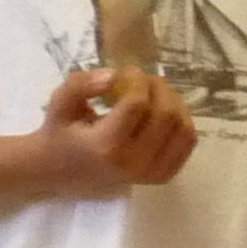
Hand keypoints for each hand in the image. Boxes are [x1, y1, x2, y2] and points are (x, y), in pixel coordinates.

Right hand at [31, 66, 195, 193]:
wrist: (63, 173)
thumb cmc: (61, 134)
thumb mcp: (59, 104)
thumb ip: (80, 85)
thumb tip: (114, 75)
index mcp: (106, 146)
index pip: (137, 104)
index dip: (138, 80)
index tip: (128, 71)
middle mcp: (133, 163)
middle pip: (166, 114)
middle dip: (158, 87)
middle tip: (143, 80)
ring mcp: (151, 173)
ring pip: (183, 127)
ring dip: (173, 102)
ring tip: (153, 93)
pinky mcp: (163, 176)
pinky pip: (187, 142)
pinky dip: (182, 121)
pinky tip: (163, 112)